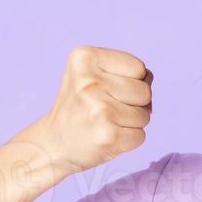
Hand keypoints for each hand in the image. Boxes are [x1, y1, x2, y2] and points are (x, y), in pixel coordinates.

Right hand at [36, 46, 152, 172]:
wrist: (52, 143)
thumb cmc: (79, 107)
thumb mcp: (90, 75)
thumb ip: (123, 71)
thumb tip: (149, 77)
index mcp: (85, 58)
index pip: (139, 67)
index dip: (131, 82)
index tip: (107, 91)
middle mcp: (89, 82)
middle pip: (145, 91)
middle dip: (134, 104)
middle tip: (107, 110)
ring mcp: (99, 109)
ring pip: (145, 115)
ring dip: (131, 123)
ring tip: (106, 123)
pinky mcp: (107, 136)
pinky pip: (141, 136)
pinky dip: (129, 140)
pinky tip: (106, 137)